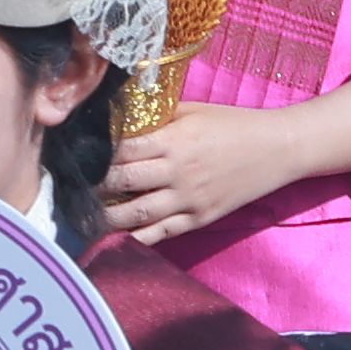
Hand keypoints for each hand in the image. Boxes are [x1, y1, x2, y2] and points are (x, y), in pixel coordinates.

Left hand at [99, 101, 318, 248]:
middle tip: (73, 187)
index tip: (77, 156)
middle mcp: (177, 171)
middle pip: (121, 182)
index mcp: (174, 139)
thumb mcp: (194, 110)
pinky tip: (117, 237)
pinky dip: (135, 238)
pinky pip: (160, 234)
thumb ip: (158, 117)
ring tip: (86, 215)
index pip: (121, 149)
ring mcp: (188, 199)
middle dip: (93, 186)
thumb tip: (121, 116)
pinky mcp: (199, 219)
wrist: (277, 149)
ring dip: (106, 218)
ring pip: (135, 215)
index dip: (95, 154)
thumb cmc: (234, 124)